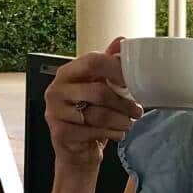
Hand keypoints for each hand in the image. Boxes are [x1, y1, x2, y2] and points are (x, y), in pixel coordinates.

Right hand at [44, 37, 143, 170]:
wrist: (76, 151)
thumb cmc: (88, 116)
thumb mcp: (97, 87)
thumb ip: (107, 64)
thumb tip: (120, 41)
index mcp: (66, 73)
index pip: (92, 61)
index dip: (117, 69)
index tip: (134, 80)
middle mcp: (56, 90)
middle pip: (98, 91)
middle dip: (123, 102)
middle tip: (137, 110)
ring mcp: (55, 112)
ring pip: (98, 114)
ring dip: (121, 120)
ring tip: (129, 123)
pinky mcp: (60, 133)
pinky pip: (93, 131)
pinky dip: (112, 133)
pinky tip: (117, 133)